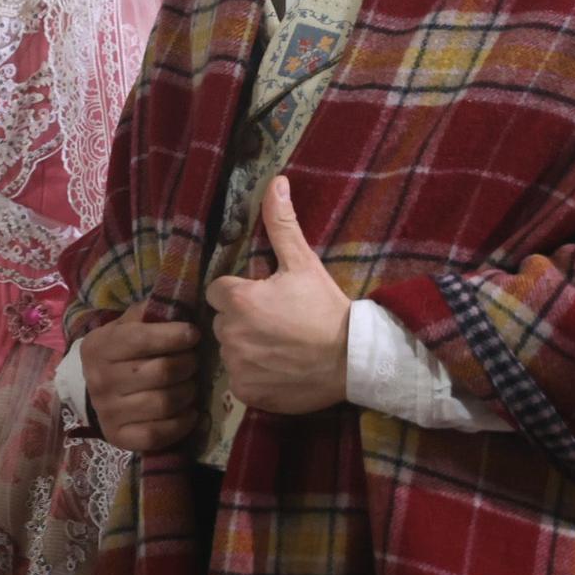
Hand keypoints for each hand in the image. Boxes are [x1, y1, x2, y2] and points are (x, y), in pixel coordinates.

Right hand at [81, 299, 200, 451]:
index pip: (142, 339)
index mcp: (100, 347)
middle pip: (162, 372)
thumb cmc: (117, 352)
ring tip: (191, 384)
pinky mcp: (118, 437)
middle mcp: (100, 379)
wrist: (91, 390)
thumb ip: (146, 314)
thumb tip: (179, 303)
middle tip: (193, 361)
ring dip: (188, 393)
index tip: (194, 334)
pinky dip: (182, 423)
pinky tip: (189, 411)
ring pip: (164, 403)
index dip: (175, 335)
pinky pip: (158, 434)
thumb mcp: (123, 326)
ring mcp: (108, 411)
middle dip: (187, 364)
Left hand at [205, 176, 350, 414]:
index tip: (265, 298)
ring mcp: (237, 366)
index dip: (240, 292)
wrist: (354, 359)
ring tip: (281, 346)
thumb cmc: (326, 308)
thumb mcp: (303, 262)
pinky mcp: (246, 393)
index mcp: (237, 299)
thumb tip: (275, 181)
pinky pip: (240, 380)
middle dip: (242, 319)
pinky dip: (255, 376)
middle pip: (223, 321)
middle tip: (277, 322)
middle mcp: (230, 333)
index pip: (219, 291)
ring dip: (247, 348)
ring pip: (230, 351)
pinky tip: (279, 369)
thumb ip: (281, 223)